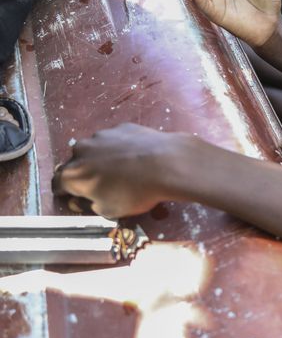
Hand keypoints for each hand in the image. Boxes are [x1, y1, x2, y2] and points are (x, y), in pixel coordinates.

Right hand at [52, 124, 191, 218]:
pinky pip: (116, 140)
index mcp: (72, 173)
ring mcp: (102, 135)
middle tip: (103, 184)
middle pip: (77, 164)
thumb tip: (85, 199)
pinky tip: (138, 157)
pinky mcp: (122, 127)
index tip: (74, 197)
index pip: (58, 184)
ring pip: (96, 150)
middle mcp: (81, 150)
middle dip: (85, 174)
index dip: (66, 192)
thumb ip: (90, 205)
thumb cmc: (135, 192)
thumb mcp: (108, 210)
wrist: (167, 164)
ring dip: (103, 159)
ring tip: (124, 170)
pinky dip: (121, 148)